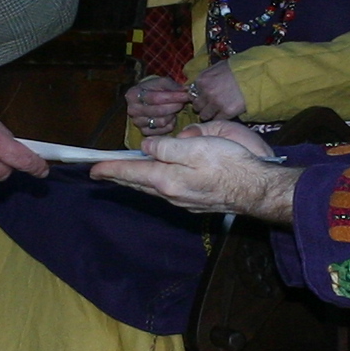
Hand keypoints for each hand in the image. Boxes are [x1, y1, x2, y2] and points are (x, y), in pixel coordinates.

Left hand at [91, 125, 294, 221]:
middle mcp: (171, 194)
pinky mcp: (195, 203)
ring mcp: (183, 202)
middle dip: (119, 176)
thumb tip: (147, 147)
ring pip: (152, 189)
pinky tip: (157, 180)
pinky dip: (154, 184)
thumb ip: (167, 147)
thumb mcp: (196, 147)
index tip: (92, 169)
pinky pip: (167, 192)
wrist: (257, 190)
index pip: (131, 172)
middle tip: (102, 172)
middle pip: (139, 183)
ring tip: (125, 174)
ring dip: (136, 180)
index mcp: (167, 179)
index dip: (110, 169)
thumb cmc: (229, 165)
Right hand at [124, 75, 192, 133]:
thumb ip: (172, 86)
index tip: (185, 95)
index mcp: (133, 95)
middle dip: (175, 106)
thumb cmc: (154, 89)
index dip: (173, 97)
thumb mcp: (161, 82)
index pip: (155, 98)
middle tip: (183, 102)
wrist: (146, 98)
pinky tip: (171, 117)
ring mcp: (137, 122)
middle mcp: (132, 110)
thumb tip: (185, 91)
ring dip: (172, 114)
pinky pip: (163, 130)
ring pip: (161, 122)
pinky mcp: (144, 132)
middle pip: (158, 111)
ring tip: (175, 108)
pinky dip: (170, 124)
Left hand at [189, 62, 248, 120]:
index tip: (205, 97)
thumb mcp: (217, 67)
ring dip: (210, 114)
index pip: (192, 94)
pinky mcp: (226, 112)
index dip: (200, 96)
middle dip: (203, 106)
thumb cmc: (237, 69)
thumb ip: (205, 77)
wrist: (255, 75)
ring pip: (204, 116)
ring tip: (218, 110)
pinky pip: (217, 119)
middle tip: (211, 105)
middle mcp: (206, 92)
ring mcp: (216, 103)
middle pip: (197, 106)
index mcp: (202, 80)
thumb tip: (196, 86)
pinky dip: (220, 117)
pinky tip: (226, 112)